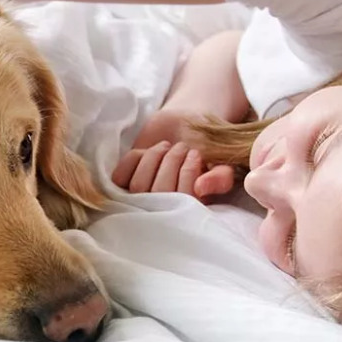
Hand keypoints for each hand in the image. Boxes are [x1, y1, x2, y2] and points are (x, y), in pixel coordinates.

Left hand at [112, 109, 234, 198]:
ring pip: (139, 185)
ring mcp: (140, 198)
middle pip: (158, 192)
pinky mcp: (123, 182)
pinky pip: (120, 175)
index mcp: (188, 211)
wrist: (184, 129)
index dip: (187, 174)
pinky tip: (147, 151)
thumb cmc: (206, 151)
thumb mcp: (221, 165)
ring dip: (155, 157)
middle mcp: (162, 210)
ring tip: (168, 146)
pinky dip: (134, 157)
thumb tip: (200, 187)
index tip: (196, 153)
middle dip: (172, 162)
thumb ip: (220, 178)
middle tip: (183, 147)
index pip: (182, 201)